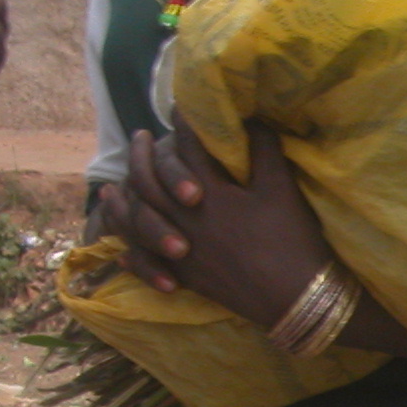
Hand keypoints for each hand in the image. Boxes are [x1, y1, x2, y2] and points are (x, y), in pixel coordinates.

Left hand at [95, 122, 331, 328]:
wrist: (296, 298)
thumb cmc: (292, 240)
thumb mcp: (282, 188)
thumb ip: (263, 150)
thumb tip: (251, 120)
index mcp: (210, 193)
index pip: (188, 149)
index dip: (184, 125)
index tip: (179, 109)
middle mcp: (187, 219)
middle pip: (150, 182)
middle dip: (141, 155)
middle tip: (138, 137)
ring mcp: (183, 251)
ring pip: (139, 222)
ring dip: (122, 204)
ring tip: (110, 189)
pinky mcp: (188, 277)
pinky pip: (148, 264)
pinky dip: (133, 254)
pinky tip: (122, 250)